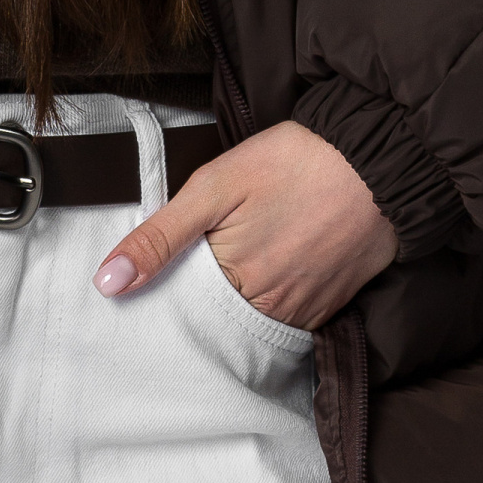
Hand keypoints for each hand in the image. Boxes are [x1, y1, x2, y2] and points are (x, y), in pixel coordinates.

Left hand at [92, 120, 398, 328]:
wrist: (374, 157)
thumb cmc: (291, 163)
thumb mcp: (213, 187)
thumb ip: (160, 237)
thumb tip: (108, 282)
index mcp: (236, 284)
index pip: (184, 315)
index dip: (167, 299)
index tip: (158, 286)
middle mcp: (273, 310)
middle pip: (221, 325)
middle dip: (203, 308)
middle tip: (202, 269)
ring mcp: (307, 311)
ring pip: (256, 324)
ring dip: (240, 307)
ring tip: (237, 267)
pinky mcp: (333, 305)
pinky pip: (293, 321)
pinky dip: (274, 304)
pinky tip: (270, 272)